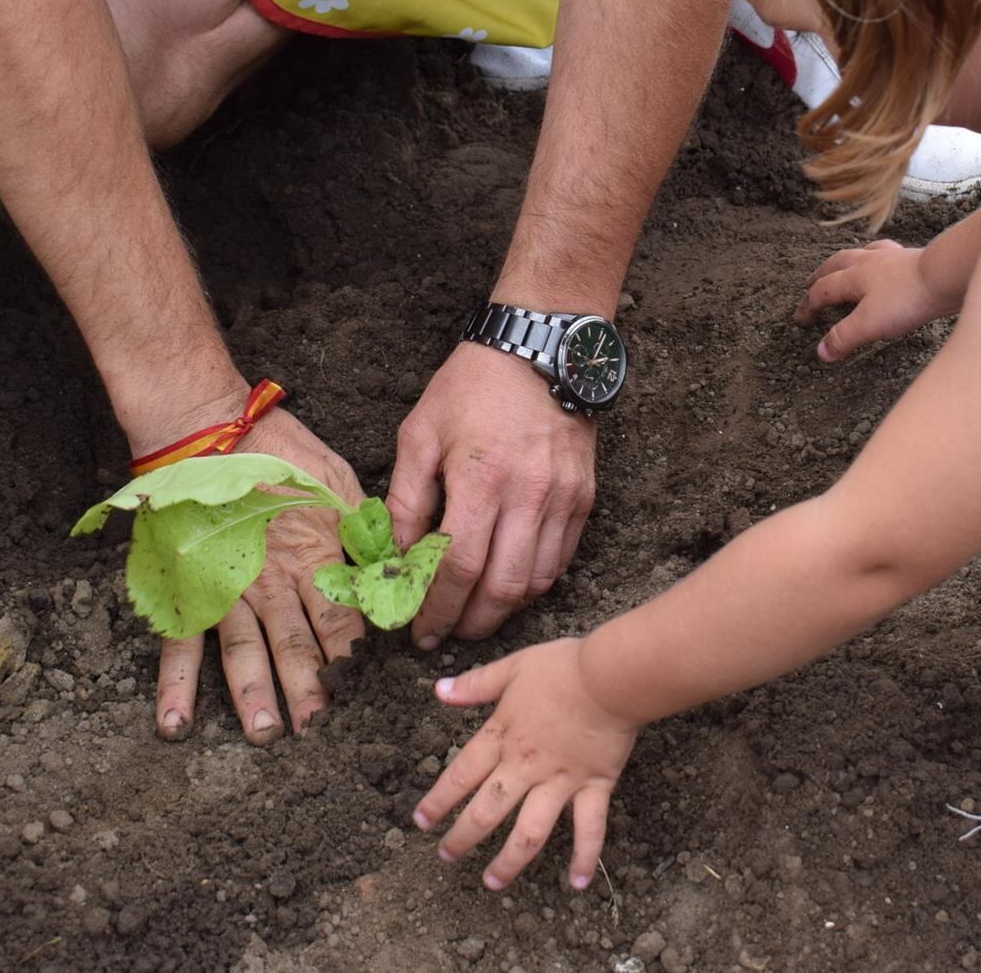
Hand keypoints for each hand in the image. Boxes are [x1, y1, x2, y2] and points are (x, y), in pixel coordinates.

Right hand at [146, 401, 367, 744]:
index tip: (368, 689)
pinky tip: (174, 724)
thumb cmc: (278, 450)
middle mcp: (272, 582)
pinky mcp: (190, 587)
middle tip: (320, 731)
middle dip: (311, 690)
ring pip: (245, 651)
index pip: (343, 618)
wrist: (206, 430)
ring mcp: (228, 589)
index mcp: (314, 557)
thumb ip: (363, 528)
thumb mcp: (336, 482)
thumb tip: (395, 565)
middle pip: (297, 644)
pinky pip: (179, 642)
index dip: (354, 655)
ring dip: (255, 696)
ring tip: (266, 734)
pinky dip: (174, 685)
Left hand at [388, 344, 595, 648]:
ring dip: (503, 609)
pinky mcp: (584, 496)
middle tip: (445, 632)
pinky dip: (533, 582)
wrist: (540, 348)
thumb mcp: (420, 434)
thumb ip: (405, 500)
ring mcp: (562, 497)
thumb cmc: (471, 387)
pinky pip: (561, 558)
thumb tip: (396, 557)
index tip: (417, 631)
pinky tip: (509, 583)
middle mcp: (528, 494)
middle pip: (502, 587)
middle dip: (470, 623)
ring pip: (536, 580)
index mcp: (481, 478)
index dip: (436, 608)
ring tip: (475, 613)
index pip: (459, 567)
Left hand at [413, 639, 637, 889]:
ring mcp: (560, 782)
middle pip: (486, 811)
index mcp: (503, 736)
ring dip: (508, 861)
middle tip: (447, 857)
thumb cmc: (563, 667)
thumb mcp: (513, 667)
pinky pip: (589, 829)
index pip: (461, 774)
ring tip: (492, 882)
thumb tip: (438, 690)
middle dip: (462, 838)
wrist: (611, 676)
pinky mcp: (595, 787)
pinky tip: (576, 883)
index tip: (421, 822)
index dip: (438, 800)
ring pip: (529, 832)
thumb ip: (476, 684)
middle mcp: (526, 766)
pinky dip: (584, 857)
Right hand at [793, 239, 954, 361]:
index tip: (800, 319)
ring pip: (859, 254)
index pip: (822, 291)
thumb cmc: (907, 299)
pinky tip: (882, 259)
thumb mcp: (870, 324)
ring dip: (845, 261)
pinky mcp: (910, 258)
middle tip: (810, 282)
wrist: (946, 275)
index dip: (808, 306)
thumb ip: (844, 337)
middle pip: (835, 264)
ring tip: (842, 265)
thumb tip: (821, 351)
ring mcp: (890, 257)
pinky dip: (876, 255)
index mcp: (853, 277)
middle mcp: (867, 262)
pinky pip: (885, 252)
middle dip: (820, 275)